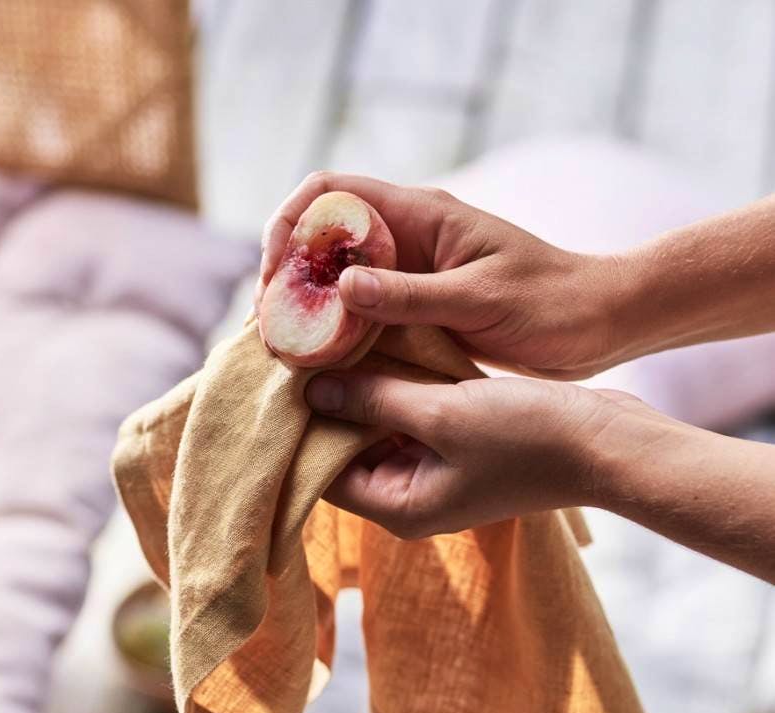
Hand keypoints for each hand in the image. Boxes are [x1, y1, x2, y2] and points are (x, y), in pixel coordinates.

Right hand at [258, 172, 625, 378]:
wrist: (595, 325)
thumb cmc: (550, 303)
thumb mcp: (480, 299)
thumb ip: (411, 295)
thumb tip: (342, 287)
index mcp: (421, 215)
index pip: (330, 193)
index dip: (289, 224)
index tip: (274, 275)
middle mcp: (407, 238)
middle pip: (323, 239)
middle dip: (288, 277)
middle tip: (271, 328)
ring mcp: (409, 275)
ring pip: (338, 280)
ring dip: (309, 311)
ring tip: (286, 352)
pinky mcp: (417, 309)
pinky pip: (363, 315)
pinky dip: (338, 335)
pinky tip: (324, 365)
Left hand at [305, 370, 623, 537]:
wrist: (608, 442)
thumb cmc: (527, 437)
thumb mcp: (440, 414)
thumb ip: (373, 401)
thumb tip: (311, 390)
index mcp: (400, 506)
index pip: (324, 475)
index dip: (304, 430)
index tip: (283, 382)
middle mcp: (412, 496)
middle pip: (349, 451)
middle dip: (331, 406)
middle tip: (303, 354)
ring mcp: (437, 473)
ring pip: (380, 430)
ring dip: (365, 392)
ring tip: (334, 344)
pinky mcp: (458, 448)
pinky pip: (412, 419)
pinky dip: (398, 390)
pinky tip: (379, 349)